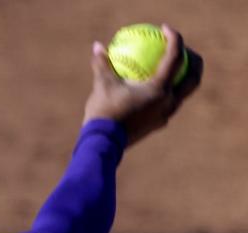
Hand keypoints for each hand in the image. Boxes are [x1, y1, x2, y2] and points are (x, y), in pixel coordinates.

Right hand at [83, 24, 202, 145]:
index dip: (174, 39)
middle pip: (193, 78)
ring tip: (173, 69)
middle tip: (186, 50)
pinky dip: (166, 92)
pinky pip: (168, 104)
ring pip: (183, 93)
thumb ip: (103, 64)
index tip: (165, 30)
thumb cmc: (104, 113)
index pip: (175, 58)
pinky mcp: (157, 124)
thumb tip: (97, 47)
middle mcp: (169, 102)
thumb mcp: (102, 85)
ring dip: (182, 78)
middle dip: (194, 61)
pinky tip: (152, 90)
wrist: (103, 144)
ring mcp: (165, 115)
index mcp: (159, 89)